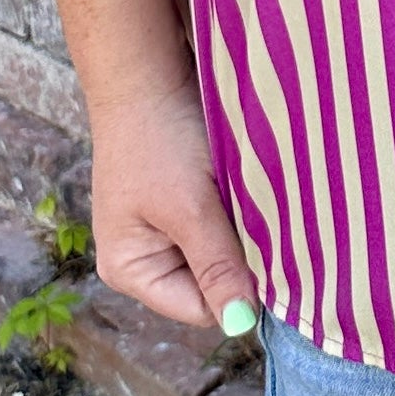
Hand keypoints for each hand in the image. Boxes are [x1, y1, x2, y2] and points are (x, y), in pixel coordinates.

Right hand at [87, 69, 260, 336]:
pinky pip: (221, 223)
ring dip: (240, 229)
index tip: (263, 251)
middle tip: (254, 216)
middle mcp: (144, 258)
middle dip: (238, 255)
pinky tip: (241, 184)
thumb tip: (240, 324)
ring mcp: (162, 229)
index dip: (237, 288)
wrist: (147, 71)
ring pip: (222, 251)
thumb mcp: (190, 207)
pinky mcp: (182, 201)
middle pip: (212, 283)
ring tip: (244, 195)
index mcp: (130, 271)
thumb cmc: (159, 138)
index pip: (202, 309)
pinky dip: (237, 208)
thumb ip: (216, 265)